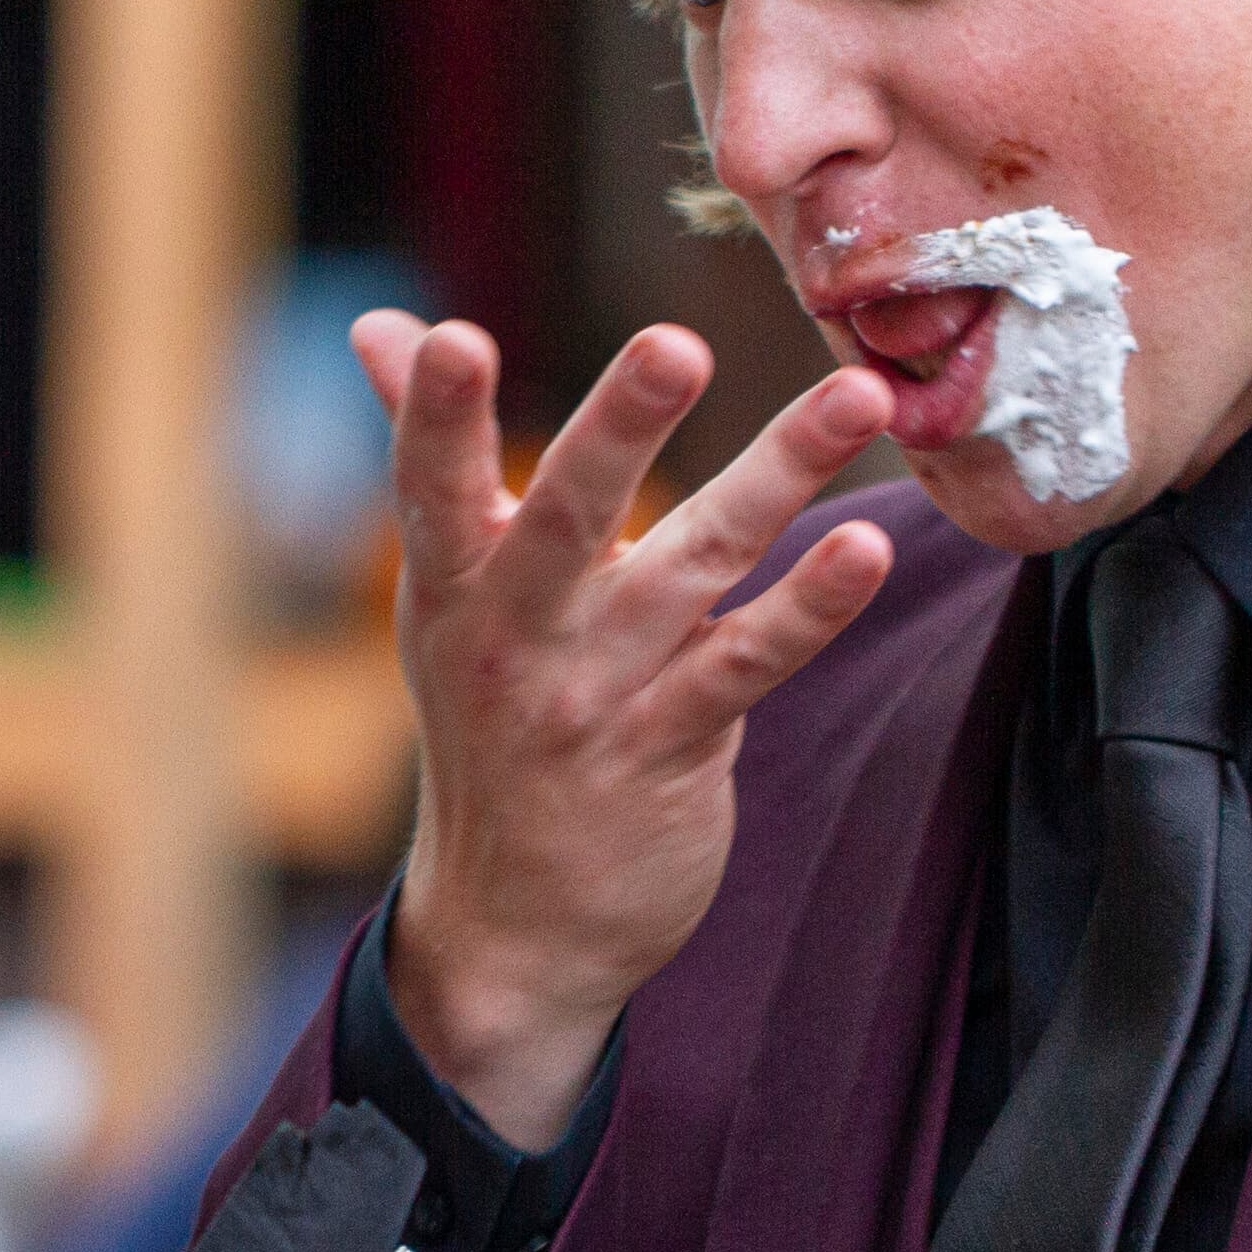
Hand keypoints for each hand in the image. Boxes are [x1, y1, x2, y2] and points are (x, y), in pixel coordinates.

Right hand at [365, 314, 898, 1144]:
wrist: (516, 926)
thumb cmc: (490, 721)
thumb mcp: (446, 597)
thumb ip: (432, 452)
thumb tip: (384, 325)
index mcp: (450, 585)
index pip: (434, 486)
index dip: (434, 417)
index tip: (453, 340)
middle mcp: (516, 636)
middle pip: (568, 515)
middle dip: (621, 428)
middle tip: (676, 344)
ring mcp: (596, 698)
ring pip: (694, 568)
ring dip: (778, 476)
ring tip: (857, 398)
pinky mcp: (672, 751)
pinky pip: (748, 666)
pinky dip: (809, 608)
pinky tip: (867, 549)